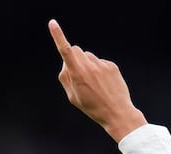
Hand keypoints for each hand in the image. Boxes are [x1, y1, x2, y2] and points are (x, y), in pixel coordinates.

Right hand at [48, 19, 146, 141]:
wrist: (117, 112)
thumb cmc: (92, 107)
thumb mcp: (73, 97)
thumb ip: (66, 78)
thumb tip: (65, 64)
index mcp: (78, 74)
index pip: (65, 51)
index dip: (58, 36)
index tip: (52, 23)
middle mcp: (90, 66)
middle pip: (76, 50)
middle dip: (74, 58)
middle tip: (78, 75)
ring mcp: (102, 65)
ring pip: (88, 56)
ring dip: (87, 65)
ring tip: (94, 83)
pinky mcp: (112, 66)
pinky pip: (100, 62)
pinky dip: (99, 70)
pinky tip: (103, 84)